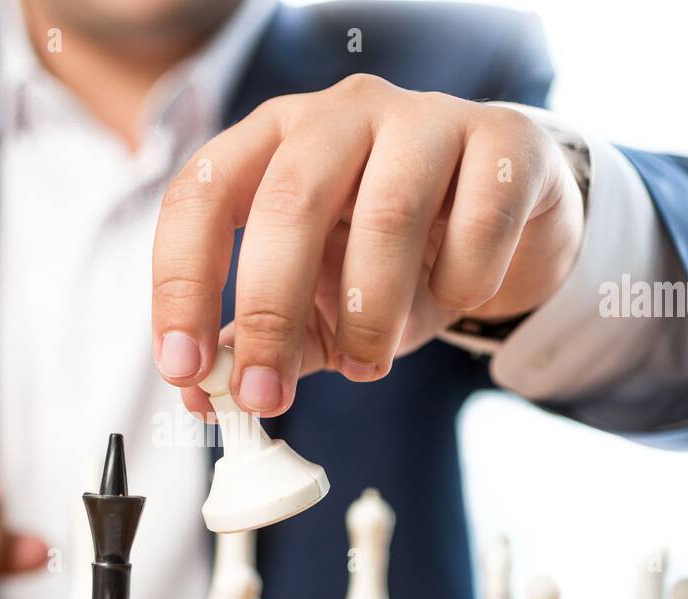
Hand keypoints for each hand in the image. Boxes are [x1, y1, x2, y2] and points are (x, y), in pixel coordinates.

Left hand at [151, 74, 583, 416]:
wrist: (506, 221)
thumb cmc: (394, 257)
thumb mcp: (315, 302)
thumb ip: (258, 343)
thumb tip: (203, 396)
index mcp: (272, 141)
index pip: (202, 196)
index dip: (182, 284)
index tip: (184, 368)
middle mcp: (340, 113)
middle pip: (287, 202)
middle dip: (269, 314)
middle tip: (266, 395)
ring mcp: (425, 118)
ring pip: (387, 215)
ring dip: (370, 315)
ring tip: (368, 363)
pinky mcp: (505, 141)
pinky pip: (479, 221)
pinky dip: (461, 283)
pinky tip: (455, 298)